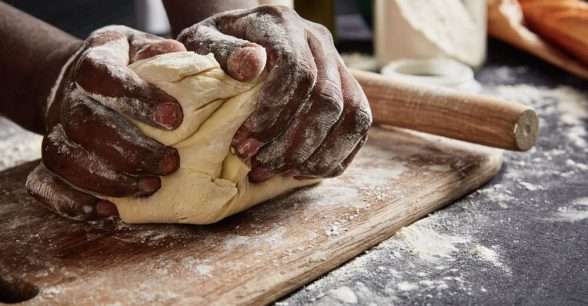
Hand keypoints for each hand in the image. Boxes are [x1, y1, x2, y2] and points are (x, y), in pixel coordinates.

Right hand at [26, 26, 185, 219]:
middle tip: (170, 163)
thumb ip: (158, 52)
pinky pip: (44, 184)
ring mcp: (55, 129)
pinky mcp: (49, 159)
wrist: (77, 80)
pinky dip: (70, 201)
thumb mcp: (141, 47)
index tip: (175, 117)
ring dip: (108, 179)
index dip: (135, 96)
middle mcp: (67, 96)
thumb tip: (180, 55)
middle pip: (85, 123)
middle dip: (130, 149)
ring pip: (64, 158)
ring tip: (150, 186)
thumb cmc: (125, 65)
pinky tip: (107, 210)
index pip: (101, 74)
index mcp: (92, 61)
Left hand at [177, 5, 371, 181]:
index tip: (246, 142)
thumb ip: (222, 53)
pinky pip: (358, 128)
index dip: (275, 114)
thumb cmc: (217, 48)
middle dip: (293, 143)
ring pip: (352, 115)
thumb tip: (250, 66)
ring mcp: (338, 64)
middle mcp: (318, 40)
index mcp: (284, 25)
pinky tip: (302, 171)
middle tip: (259, 164)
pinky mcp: (348, 88)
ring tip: (281, 172)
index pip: (297, 70)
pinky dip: (334, 157)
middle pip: (327, 98)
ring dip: (317, 155)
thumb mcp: (203, 42)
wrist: (241, 38)